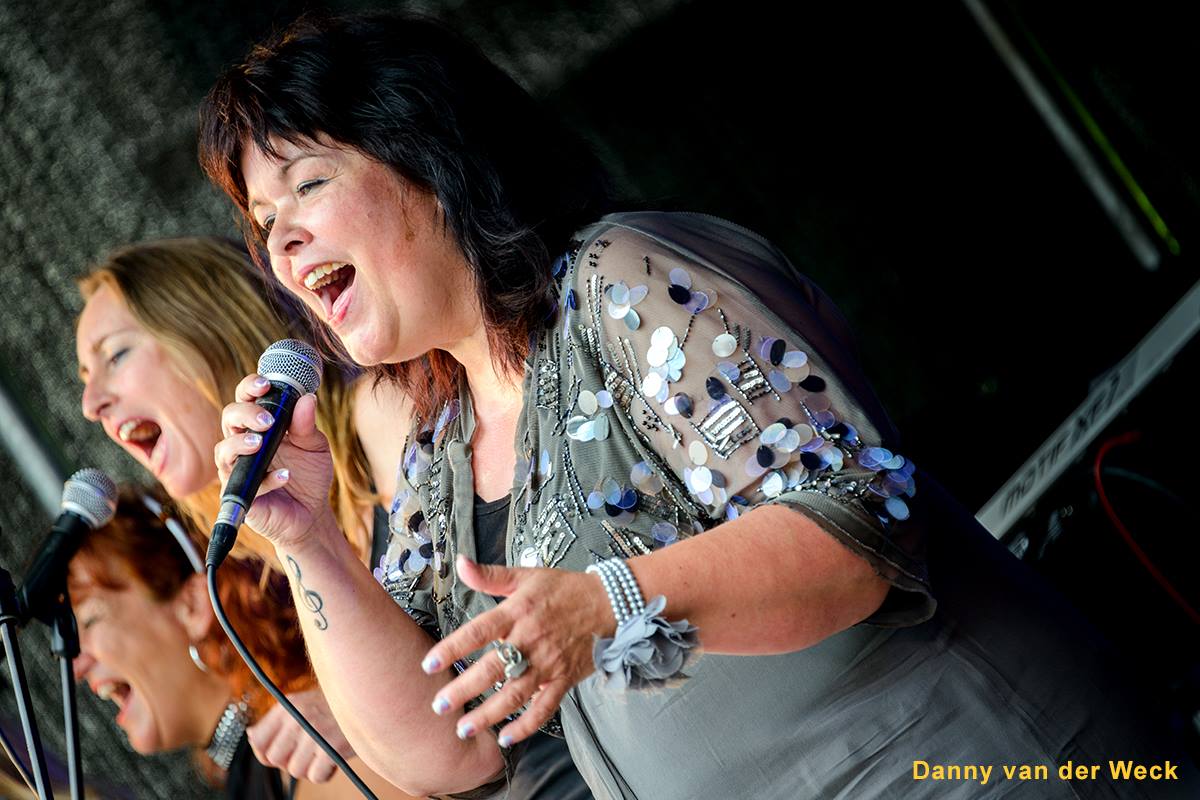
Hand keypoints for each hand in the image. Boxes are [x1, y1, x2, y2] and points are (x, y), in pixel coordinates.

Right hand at [214, 373, 333, 547]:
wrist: (312, 512)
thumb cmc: (309, 474)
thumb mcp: (315, 446)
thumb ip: (307, 424)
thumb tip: (308, 398)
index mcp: (259, 426)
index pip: (245, 399)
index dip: (250, 388)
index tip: (265, 384)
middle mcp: (242, 443)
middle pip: (229, 418)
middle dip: (245, 414)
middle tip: (268, 420)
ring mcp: (238, 469)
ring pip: (223, 450)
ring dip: (240, 444)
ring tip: (260, 444)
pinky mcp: (241, 494)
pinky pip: (245, 484)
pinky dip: (266, 479)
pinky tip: (284, 475)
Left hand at [246, 688, 353, 782]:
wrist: (372, 698)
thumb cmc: (335, 707)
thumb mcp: (303, 704)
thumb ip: (277, 721)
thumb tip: (251, 737)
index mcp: (287, 706)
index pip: (257, 741)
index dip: (266, 754)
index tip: (282, 754)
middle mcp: (297, 717)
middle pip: (275, 759)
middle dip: (290, 761)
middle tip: (308, 752)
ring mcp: (314, 732)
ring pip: (295, 770)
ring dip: (310, 767)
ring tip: (323, 752)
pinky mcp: (331, 747)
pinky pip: (315, 776)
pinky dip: (325, 773)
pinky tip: (333, 758)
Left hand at [421, 556, 612, 745]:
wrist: (610, 603)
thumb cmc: (565, 589)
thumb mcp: (527, 576)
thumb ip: (490, 575)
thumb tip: (460, 564)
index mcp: (518, 612)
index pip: (479, 631)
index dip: (453, 648)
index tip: (429, 664)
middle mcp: (531, 639)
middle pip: (494, 668)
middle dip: (464, 689)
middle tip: (439, 706)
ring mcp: (548, 662)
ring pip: (516, 693)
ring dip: (489, 714)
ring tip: (464, 728)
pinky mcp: (564, 679)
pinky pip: (545, 707)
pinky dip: (527, 725)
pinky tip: (507, 738)